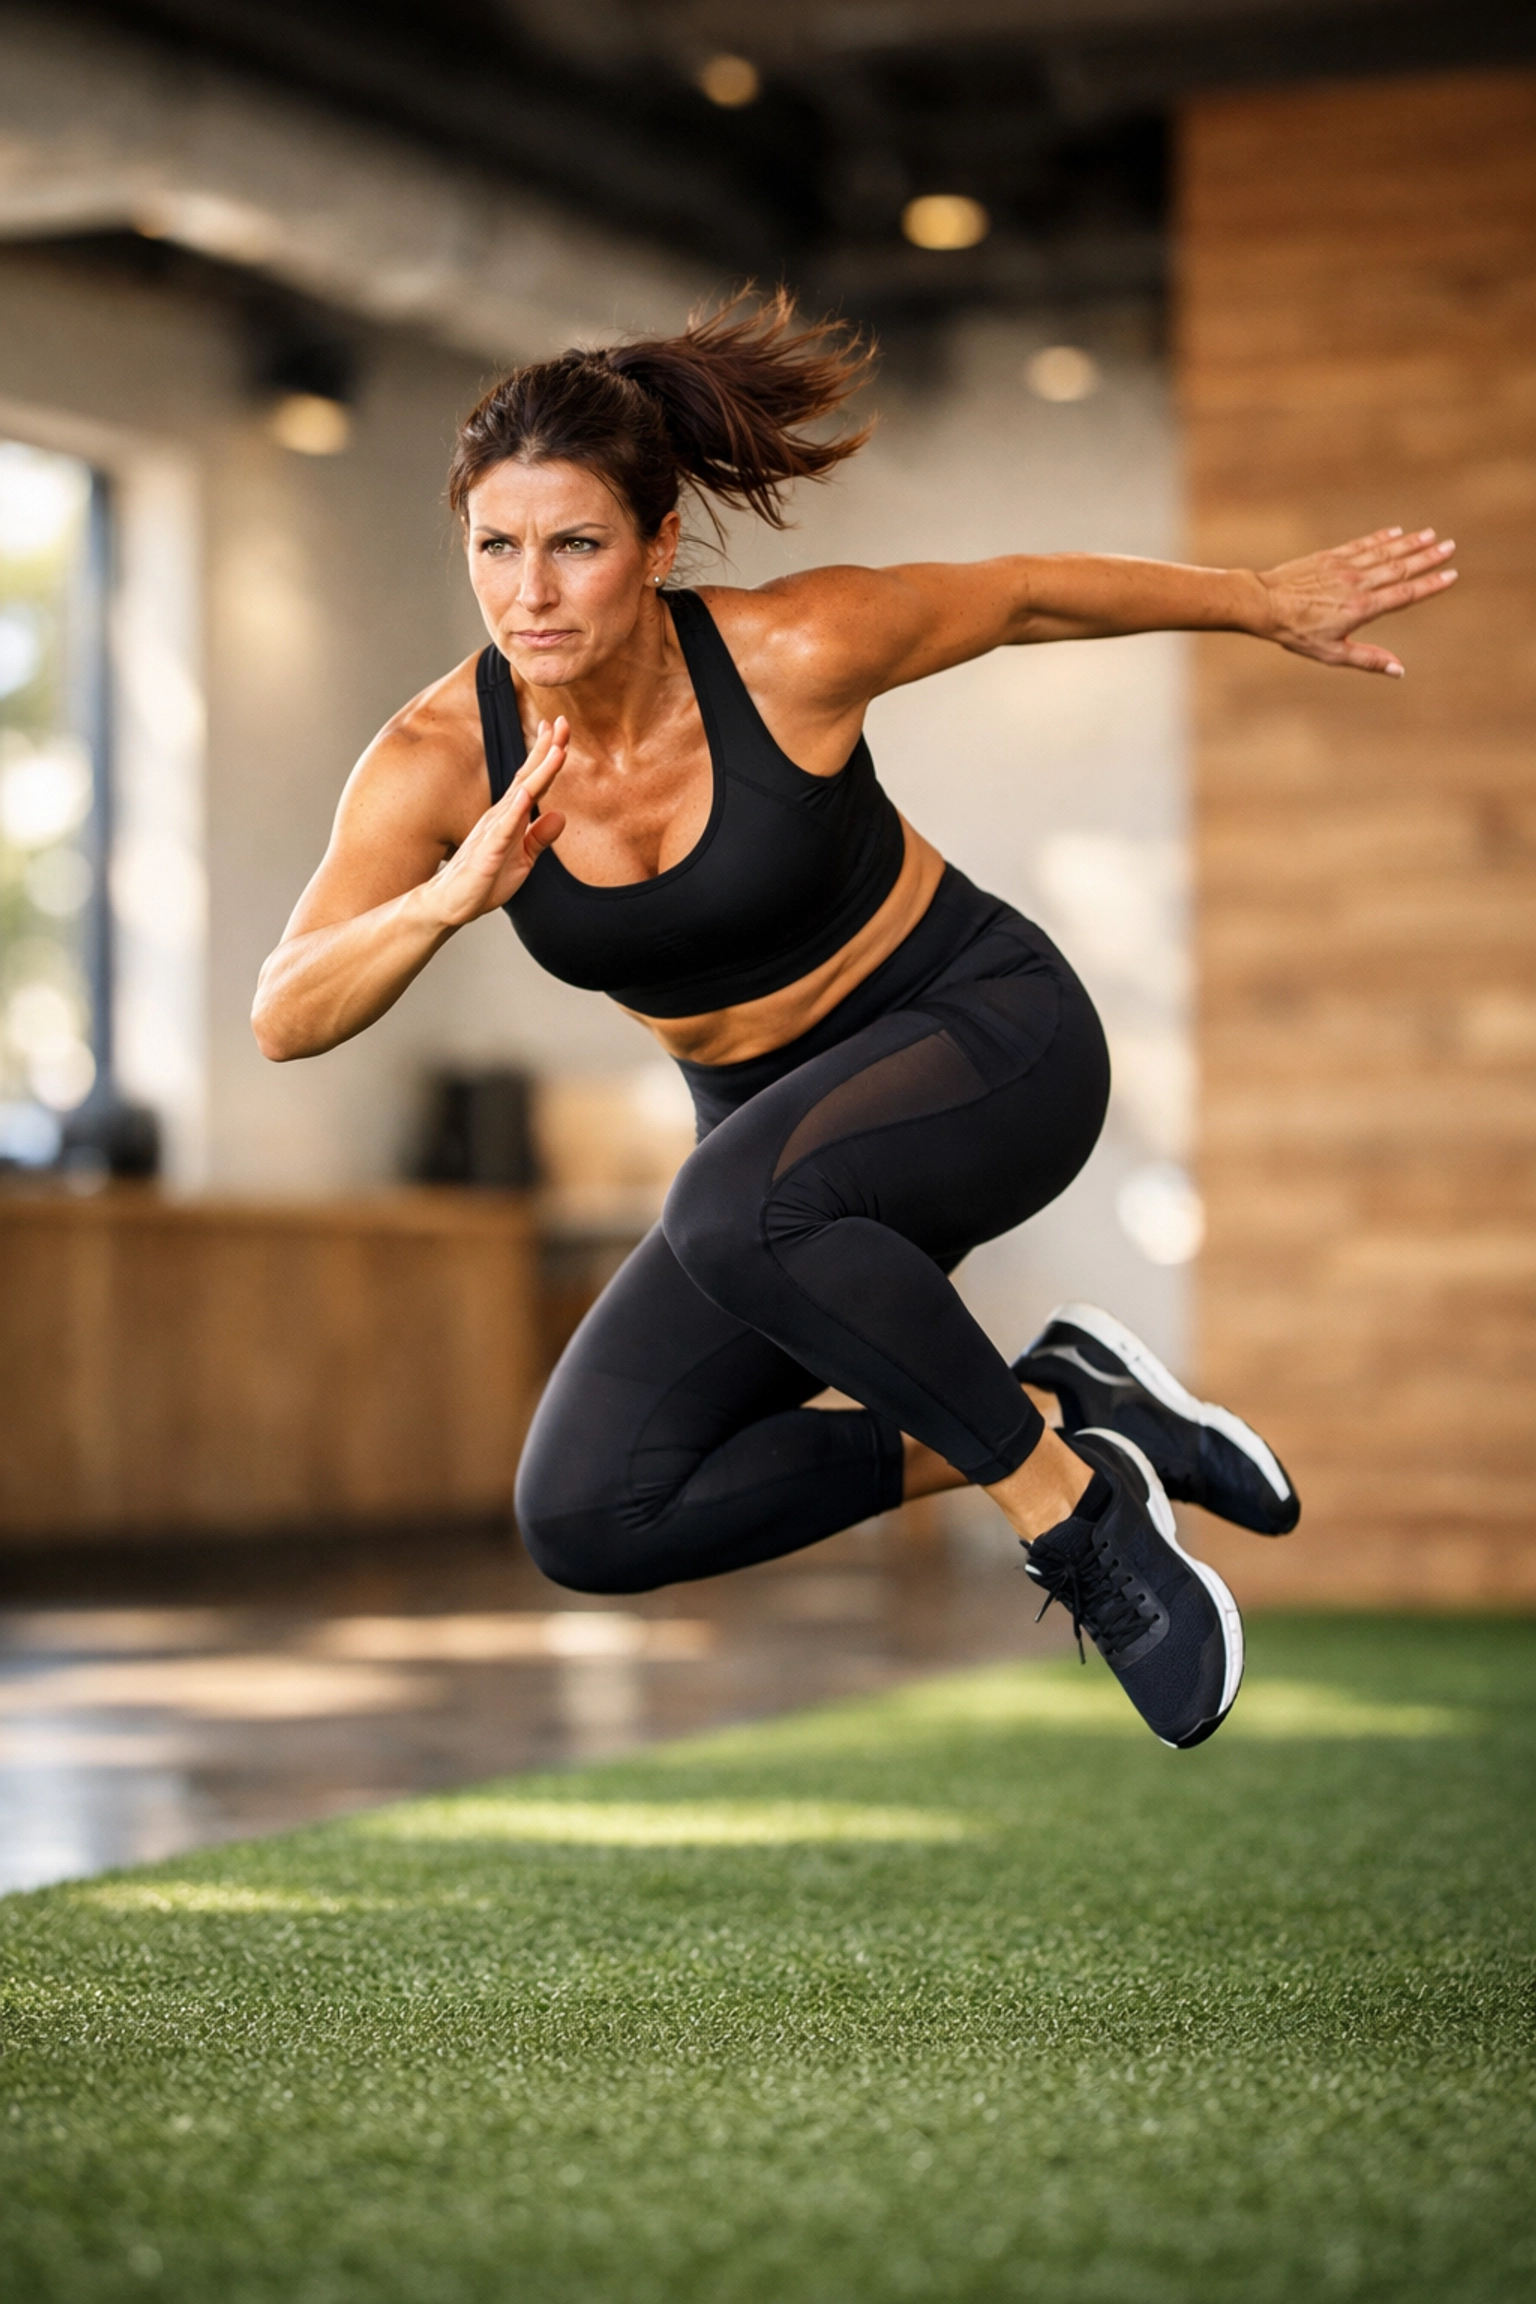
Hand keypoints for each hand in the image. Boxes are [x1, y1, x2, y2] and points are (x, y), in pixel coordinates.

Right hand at [422, 716, 568, 927]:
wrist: (451, 904)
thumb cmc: (485, 881)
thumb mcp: (523, 859)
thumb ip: (539, 837)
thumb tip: (561, 815)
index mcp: (510, 816)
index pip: (532, 779)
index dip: (548, 755)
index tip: (560, 730)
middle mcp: (501, 816)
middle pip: (528, 776)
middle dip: (546, 749)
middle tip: (562, 722)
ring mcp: (492, 831)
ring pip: (519, 796)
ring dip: (538, 772)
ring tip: (556, 750)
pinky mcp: (487, 853)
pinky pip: (503, 829)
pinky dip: (516, 810)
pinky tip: (527, 794)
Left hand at [1255, 527, 1456, 675]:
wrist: (1263, 604)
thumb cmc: (1295, 633)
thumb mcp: (1331, 653)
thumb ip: (1367, 659)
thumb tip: (1399, 670)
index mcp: (1361, 609)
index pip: (1404, 595)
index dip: (1430, 585)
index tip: (1451, 576)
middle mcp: (1357, 584)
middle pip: (1400, 568)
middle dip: (1427, 558)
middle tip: (1451, 547)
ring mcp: (1344, 567)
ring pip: (1384, 552)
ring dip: (1410, 543)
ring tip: (1431, 535)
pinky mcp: (1331, 556)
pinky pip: (1362, 545)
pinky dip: (1381, 538)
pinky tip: (1397, 532)